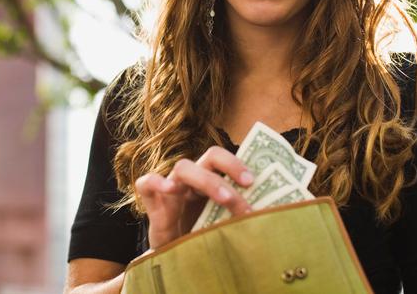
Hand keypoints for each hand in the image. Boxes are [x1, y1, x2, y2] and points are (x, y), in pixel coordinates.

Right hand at [134, 146, 253, 248]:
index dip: (237, 163)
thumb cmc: (202, 239)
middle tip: (248, 186)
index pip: (223, 159)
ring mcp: (171, 188)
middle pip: (209, 157)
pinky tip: (169, 189)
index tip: (253, 182)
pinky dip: (156, 181)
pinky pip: (146, 183)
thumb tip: (271, 217)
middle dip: (230, 168)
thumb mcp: (225, 225)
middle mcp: (192, 180)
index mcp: (210, 181)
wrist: (175, 260)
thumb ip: (239, 216)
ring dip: (207, 180)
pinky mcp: (152, 202)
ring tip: (224, 198)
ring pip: (183, 167)